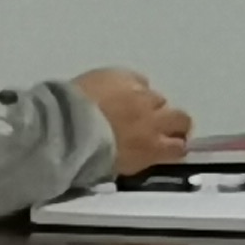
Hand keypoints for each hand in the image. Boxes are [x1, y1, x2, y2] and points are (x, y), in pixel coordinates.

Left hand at [76, 69, 190, 175]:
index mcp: (152, 148)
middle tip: (157, 125)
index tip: (167, 146)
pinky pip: (139, 80)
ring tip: (128, 107)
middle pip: (181, 118)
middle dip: (173, 122)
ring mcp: (141, 96)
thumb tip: (139, 152)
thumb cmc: (84, 158)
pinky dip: (133, 86)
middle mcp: (155, 120)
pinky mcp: (125, 76)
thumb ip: (136, 158)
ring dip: (148, 104)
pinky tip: (118, 91)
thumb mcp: (116, 168)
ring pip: (157, 98)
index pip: (180, 147)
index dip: (175, 145)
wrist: (63, 129)